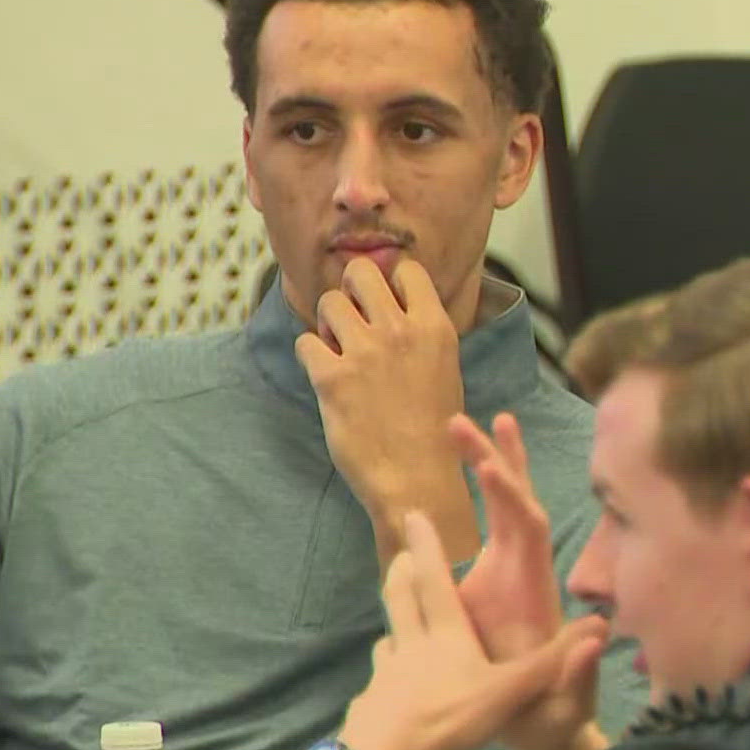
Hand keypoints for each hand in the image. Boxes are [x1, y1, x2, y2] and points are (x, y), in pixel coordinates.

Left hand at [296, 257, 477, 560]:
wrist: (418, 479)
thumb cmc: (434, 432)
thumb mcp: (445, 369)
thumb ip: (421, 334)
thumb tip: (392, 308)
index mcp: (434, 328)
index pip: (407, 269)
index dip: (390, 281)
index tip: (384, 302)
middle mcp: (399, 331)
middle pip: (360, 272)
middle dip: (350, 290)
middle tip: (351, 317)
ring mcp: (364, 353)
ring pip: (328, 302)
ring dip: (327, 321)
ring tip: (336, 347)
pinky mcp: (332, 378)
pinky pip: (304, 342)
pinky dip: (310, 355)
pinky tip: (325, 374)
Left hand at [341, 511, 608, 749]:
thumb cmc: (449, 717)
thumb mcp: (509, 692)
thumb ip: (550, 661)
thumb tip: (598, 627)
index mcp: (446, 633)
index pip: (434, 579)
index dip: (426, 546)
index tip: (414, 515)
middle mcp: (412, 643)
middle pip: (401, 597)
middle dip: (402, 572)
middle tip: (401, 556)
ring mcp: (387, 673)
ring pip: (388, 635)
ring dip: (393, 620)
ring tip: (398, 621)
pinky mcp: (371, 702)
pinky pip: (379, 678)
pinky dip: (386, 670)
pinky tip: (390, 683)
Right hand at [451, 413, 608, 749]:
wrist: (546, 727)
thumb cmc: (551, 714)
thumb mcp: (566, 695)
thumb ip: (580, 666)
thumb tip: (601, 630)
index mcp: (537, 587)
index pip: (530, 526)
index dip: (511, 495)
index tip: (486, 465)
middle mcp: (530, 569)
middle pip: (519, 499)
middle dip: (497, 458)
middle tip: (464, 419)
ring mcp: (516, 571)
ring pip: (507, 505)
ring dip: (489, 463)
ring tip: (461, 423)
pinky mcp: (500, 580)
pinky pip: (491, 524)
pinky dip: (477, 495)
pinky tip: (457, 470)